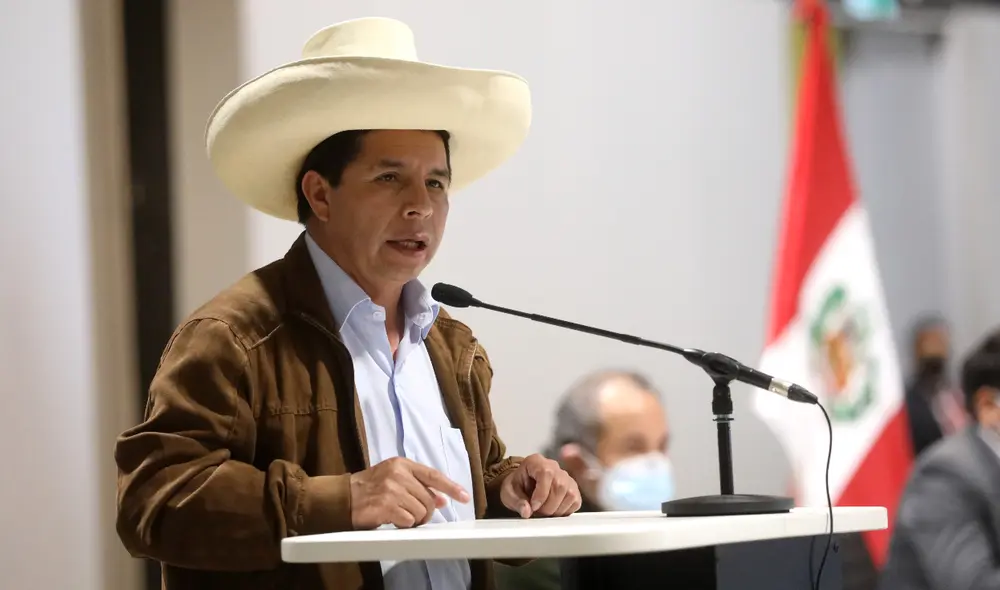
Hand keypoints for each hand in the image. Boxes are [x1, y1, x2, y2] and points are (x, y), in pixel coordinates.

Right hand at [350, 457, 470, 529]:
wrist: (344, 497)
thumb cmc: (371, 488)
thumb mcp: (395, 479)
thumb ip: (419, 486)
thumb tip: (443, 499)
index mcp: (402, 464)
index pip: (433, 475)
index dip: (451, 487)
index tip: (465, 496)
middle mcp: (398, 474)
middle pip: (428, 499)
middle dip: (426, 512)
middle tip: (413, 514)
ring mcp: (392, 490)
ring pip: (421, 512)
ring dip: (414, 519)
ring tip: (400, 516)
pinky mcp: (386, 506)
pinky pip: (408, 521)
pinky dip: (404, 524)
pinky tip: (393, 520)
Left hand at [500, 454, 580, 518]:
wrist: (523, 486)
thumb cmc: (517, 486)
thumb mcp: (508, 493)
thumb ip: (516, 501)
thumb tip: (526, 511)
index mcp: (536, 462)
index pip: (546, 473)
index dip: (541, 493)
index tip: (533, 506)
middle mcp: (553, 466)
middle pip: (560, 486)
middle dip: (548, 506)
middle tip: (537, 512)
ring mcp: (566, 477)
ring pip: (570, 494)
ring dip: (556, 510)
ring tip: (543, 511)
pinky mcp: (573, 488)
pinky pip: (575, 501)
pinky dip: (564, 511)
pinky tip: (553, 510)